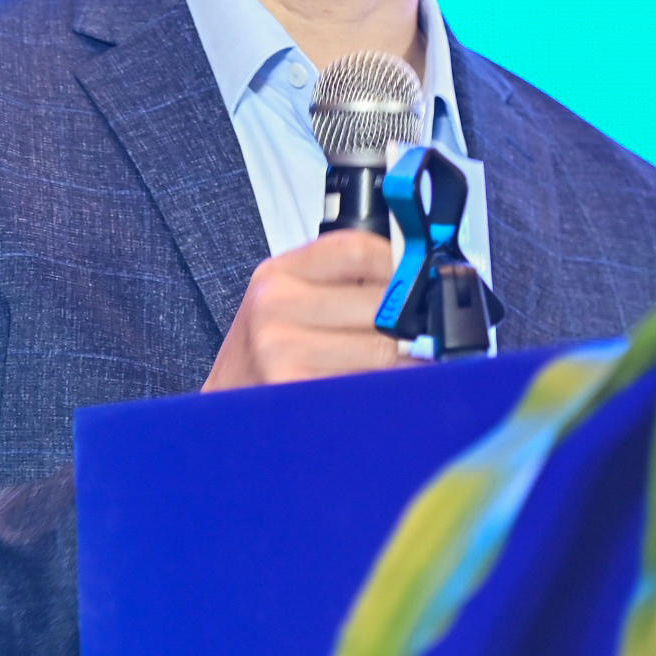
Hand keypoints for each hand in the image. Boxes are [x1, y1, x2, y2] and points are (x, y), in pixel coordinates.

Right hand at [203, 229, 402, 391]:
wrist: (228, 406)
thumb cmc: (270, 350)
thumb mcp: (293, 299)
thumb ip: (344, 280)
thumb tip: (419, 278)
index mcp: (281, 273)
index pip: (358, 249)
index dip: (402, 264)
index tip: (421, 281)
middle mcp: (276, 306)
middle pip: (379, 304)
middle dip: (413, 323)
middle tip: (426, 333)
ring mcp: (282, 350)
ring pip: (382, 349)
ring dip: (410, 361)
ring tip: (410, 364)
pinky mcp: (296, 390)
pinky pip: (368, 386)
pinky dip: (391, 390)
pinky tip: (388, 390)